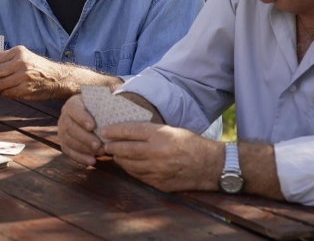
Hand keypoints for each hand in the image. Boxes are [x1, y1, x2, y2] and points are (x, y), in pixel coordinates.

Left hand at [0, 46, 67, 100]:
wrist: (57, 78)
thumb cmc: (37, 68)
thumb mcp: (24, 56)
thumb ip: (7, 60)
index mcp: (18, 51)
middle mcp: (21, 62)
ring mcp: (24, 76)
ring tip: (1, 88)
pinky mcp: (26, 88)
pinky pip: (8, 93)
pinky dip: (5, 94)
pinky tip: (9, 92)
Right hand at [58, 94, 103, 165]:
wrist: (95, 118)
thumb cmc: (101, 110)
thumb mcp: (102, 104)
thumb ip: (106, 105)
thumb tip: (116, 104)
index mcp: (73, 104)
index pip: (74, 108)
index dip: (81, 118)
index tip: (92, 126)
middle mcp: (64, 116)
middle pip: (70, 127)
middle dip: (84, 137)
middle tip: (98, 144)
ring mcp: (62, 130)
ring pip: (68, 140)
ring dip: (84, 148)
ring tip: (99, 152)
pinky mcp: (64, 143)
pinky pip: (68, 151)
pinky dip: (80, 158)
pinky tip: (92, 161)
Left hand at [101, 122, 220, 191]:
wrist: (209, 165)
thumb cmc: (190, 144)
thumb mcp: (171, 130)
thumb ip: (150, 131)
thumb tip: (127, 131)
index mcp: (160, 135)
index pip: (130, 130)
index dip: (114, 130)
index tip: (104, 130)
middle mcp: (156, 153)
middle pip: (125, 149)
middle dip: (112, 146)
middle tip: (105, 143)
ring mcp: (156, 170)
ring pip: (128, 164)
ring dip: (118, 159)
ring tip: (114, 154)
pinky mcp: (158, 183)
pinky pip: (137, 176)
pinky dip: (130, 169)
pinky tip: (127, 164)